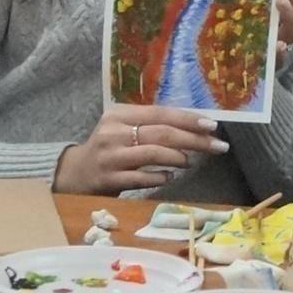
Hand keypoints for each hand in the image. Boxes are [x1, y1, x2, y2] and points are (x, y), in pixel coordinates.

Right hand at [54, 109, 231, 194]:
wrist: (76, 173)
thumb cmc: (109, 148)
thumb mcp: (123, 128)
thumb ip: (151, 125)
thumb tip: (194, 127)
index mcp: (119, 114)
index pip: (160, 113)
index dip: (188, 119)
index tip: (212, 126)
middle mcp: (113, 132)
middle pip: (161, 133)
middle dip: (194, 140)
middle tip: (217, 146)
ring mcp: (111, 156)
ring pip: (153, 153)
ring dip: (179, 157)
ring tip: (191, 161)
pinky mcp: (109, 179)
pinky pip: (142, 178)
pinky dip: (160, 177)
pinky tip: (170, 177)